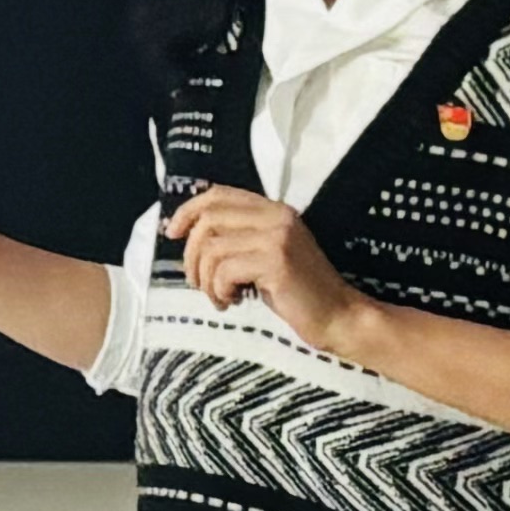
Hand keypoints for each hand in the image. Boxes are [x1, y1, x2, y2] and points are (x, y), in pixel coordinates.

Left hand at [164, 188, 368, 352]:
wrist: (338, 316)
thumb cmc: (296, 292)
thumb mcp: (265, 256)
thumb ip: (238, 238)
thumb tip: (188, 234)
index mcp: (274, 210)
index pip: (219, 194)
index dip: (188, 210)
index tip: (171, 233)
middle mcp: (276, 217)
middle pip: (208, 219)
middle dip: (191, 254)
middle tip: (197, 282)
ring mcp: (277, 237)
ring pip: (212, 248)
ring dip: (205, 279)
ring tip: (219, 297)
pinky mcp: (276, 262)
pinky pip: (224, 270)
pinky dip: (219, 290)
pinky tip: (232, 301)